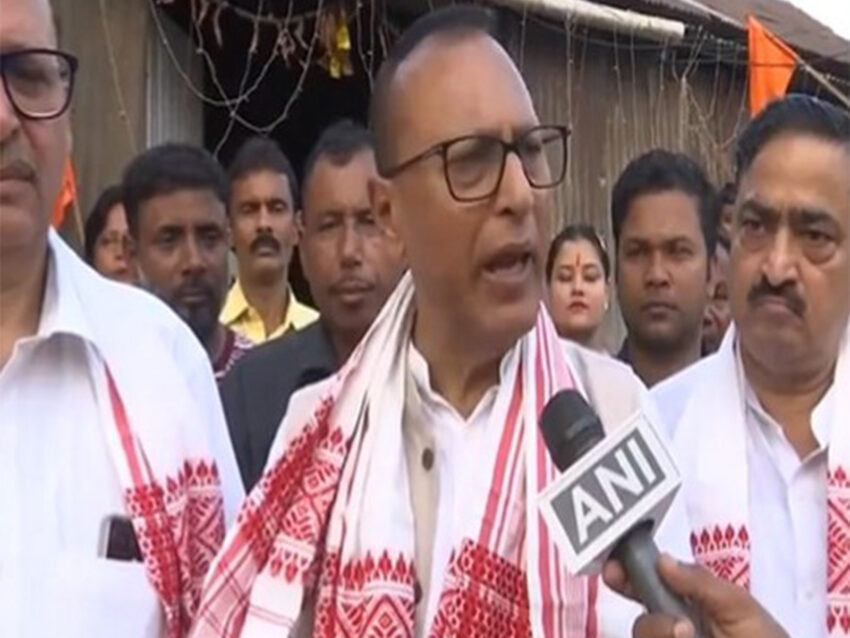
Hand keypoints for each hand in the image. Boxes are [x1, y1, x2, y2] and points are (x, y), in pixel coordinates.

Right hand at [603, 554, 788, 637]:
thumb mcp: (744, 611)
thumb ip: (704, 585)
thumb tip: (662, 559)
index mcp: (689, 608)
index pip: (647, 587)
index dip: (625, 576)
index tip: (614, 571)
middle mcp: (674, 633)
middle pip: (641, 625)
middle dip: (653, 625)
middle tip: (680, 631)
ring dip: (665, 637)